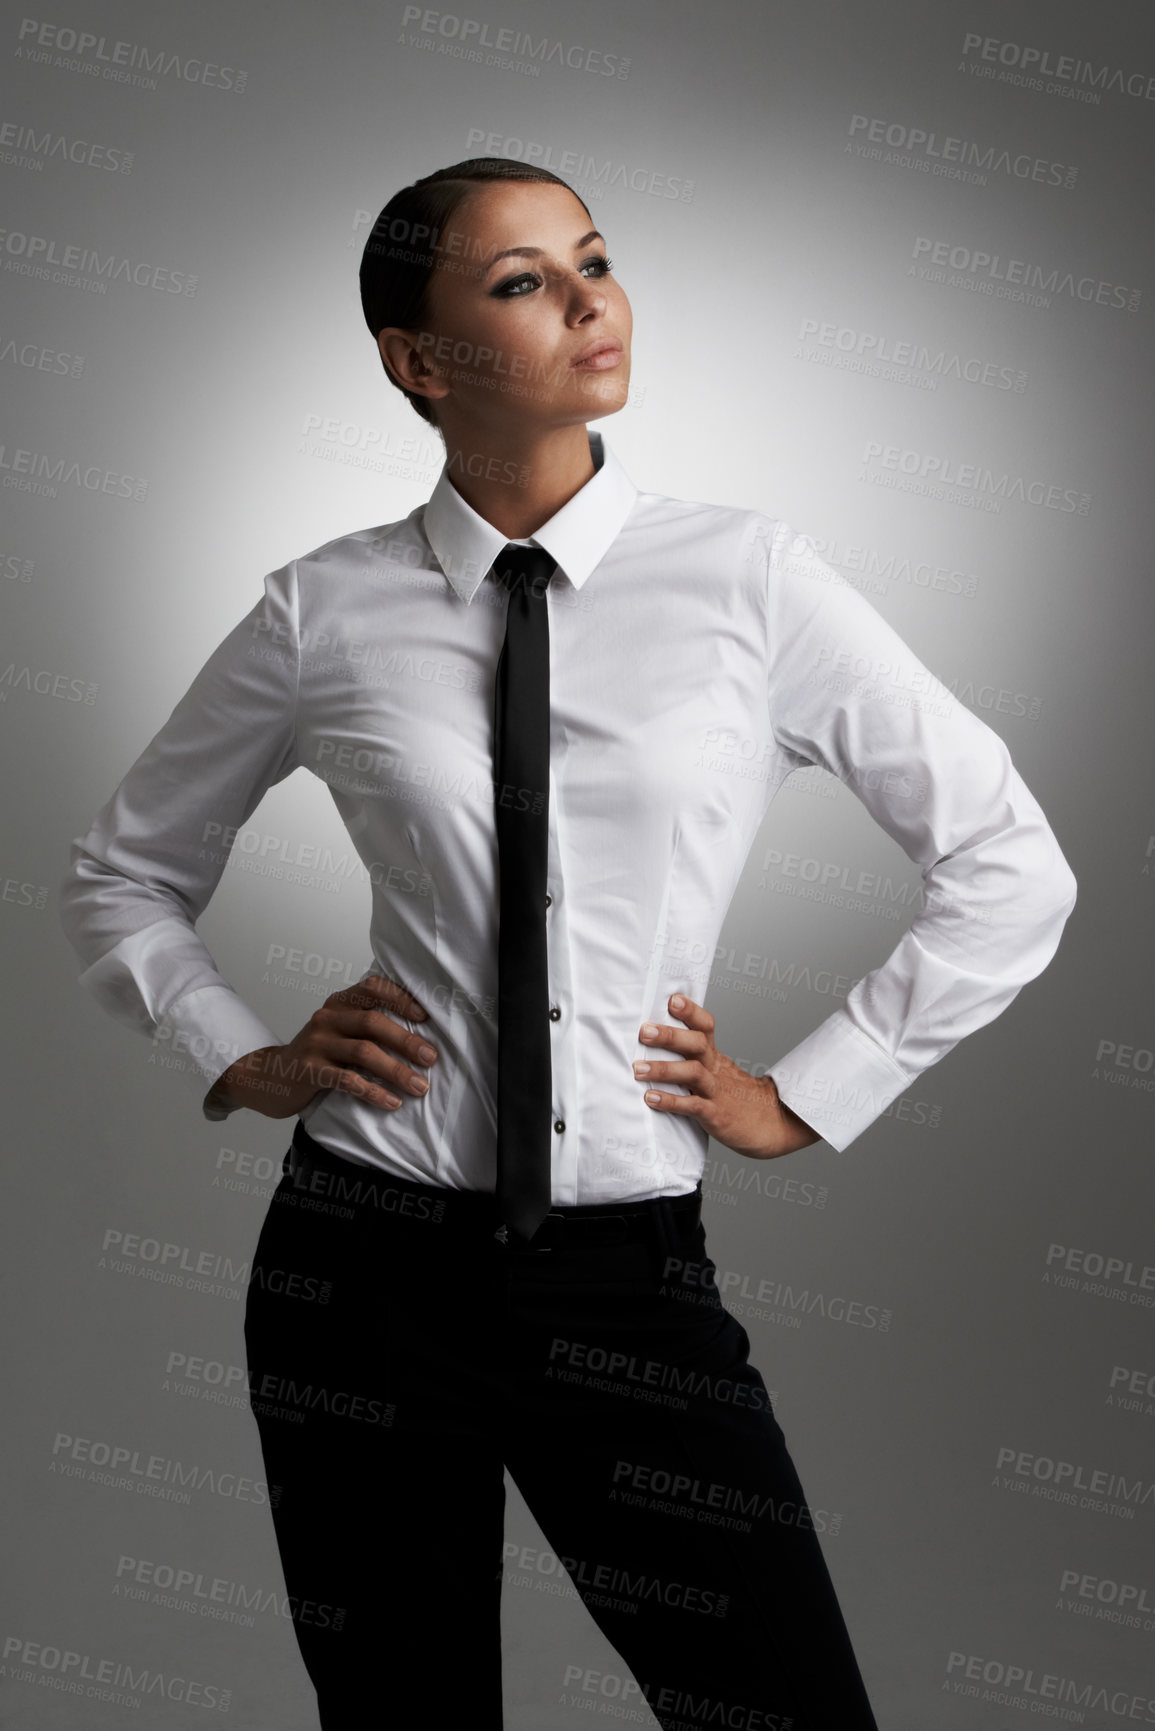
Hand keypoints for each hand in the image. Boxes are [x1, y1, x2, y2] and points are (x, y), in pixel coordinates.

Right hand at [204, 974, 438, 1119]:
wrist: (270, 1076)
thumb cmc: (318, 1055)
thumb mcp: (340, 1032)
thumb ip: (368, 1026)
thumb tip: (421, 1038)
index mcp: (339, 1003)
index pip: (372, 988)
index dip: (400, 998)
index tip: (425, 1016)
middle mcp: (327, 1017)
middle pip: (373, 1023)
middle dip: (406, 1041)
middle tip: (431, 1058)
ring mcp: (316, 1043)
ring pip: (364, 1053)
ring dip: (396, 1071)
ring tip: (419, 1087)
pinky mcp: (308, 1070)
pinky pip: (347, 1080)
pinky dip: (373, 1092)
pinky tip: (391, 1102)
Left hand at [633, 993, 820, 1158]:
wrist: (769, 1123)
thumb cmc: (733, 1095)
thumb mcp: (717, 1070)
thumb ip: (692, 1057)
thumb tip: (654, 1041)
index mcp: (714, 1055)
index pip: (705, 1026)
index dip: (691, 1011)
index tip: (673, 999)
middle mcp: (715, 1069)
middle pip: (697, 1044)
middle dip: (670, 1036)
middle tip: (645, 1032)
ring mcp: (716, 1091)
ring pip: (693, 1073)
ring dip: (664, 1070)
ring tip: (638, 1069)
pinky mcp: (715, 1114)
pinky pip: (693, 1106)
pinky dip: (670, 1101)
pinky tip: (651, 1098)